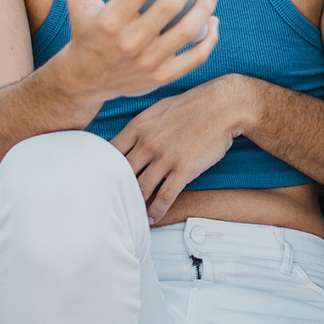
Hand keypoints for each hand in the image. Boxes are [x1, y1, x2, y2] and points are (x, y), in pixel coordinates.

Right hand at [62, 0, 219, 105]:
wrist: (86, 79)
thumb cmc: (86, 30)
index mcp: (109, 21)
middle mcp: (129, 43)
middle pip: (169, 7)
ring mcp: (147, 62)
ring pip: (187, 32)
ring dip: (205, 7)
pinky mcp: (161, 76)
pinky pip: (195, 58)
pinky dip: (209, 38)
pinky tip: (212, 19)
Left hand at [112, 76, 243, 223]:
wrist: (223, 106)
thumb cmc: (193, 105)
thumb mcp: (159, 108)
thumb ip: (141, 126)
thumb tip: (129, 139)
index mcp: (139, 126)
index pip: (110, 152)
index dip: (102, 167)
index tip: (99, 179)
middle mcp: (148, 143)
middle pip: (122, 174)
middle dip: (115, 190)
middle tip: (109, 203)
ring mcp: (165, 158)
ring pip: (141, 188)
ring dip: (135, 204)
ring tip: (130, 215)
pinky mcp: (183, 170)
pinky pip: (164, 196)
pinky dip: (156, 210)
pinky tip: (152, 218)